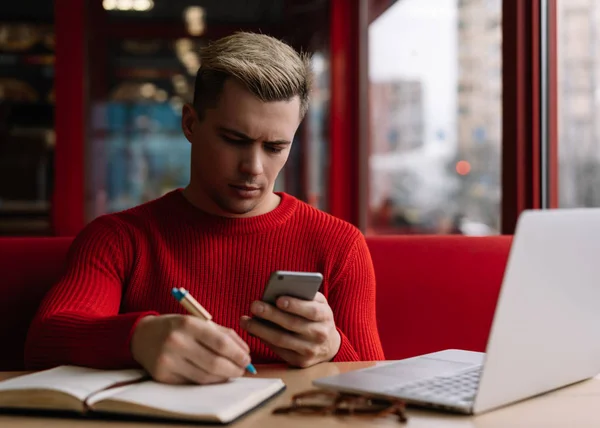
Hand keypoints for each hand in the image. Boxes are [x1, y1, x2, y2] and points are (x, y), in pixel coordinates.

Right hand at [130, 314, 250, 384]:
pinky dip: (207, 381)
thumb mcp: (197, 321)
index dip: (237, 353)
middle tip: (243, 369)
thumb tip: (244, 351)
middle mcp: (176, 342)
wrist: (142, 336)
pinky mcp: (162, 376)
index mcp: (187, 324)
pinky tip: (214, 376)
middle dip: (234, 368)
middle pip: (214, 363)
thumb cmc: (177, 327)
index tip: (247, 358)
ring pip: (205, 377)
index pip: (220, 343)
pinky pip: (192, 382)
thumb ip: (223, 333)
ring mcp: (168, 361)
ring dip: (223, 377)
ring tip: (231, 373)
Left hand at [240, 292, 340, 367]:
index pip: (311, 311)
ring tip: (245, 320)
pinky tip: (253, 331)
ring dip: (261, 329)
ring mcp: (310, 350)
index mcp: (325, 316)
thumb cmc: (317, 317)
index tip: (278, 299)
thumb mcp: (318, 304)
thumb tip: (277, 295)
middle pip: (293, 324)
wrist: (329, 345)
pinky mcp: (300, 362)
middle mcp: (319, 335)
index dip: (295, 305)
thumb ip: (304, 296)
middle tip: (254, 306)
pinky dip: (265, 340)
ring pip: (282, 339)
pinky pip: (279, 350)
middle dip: (271, 315)